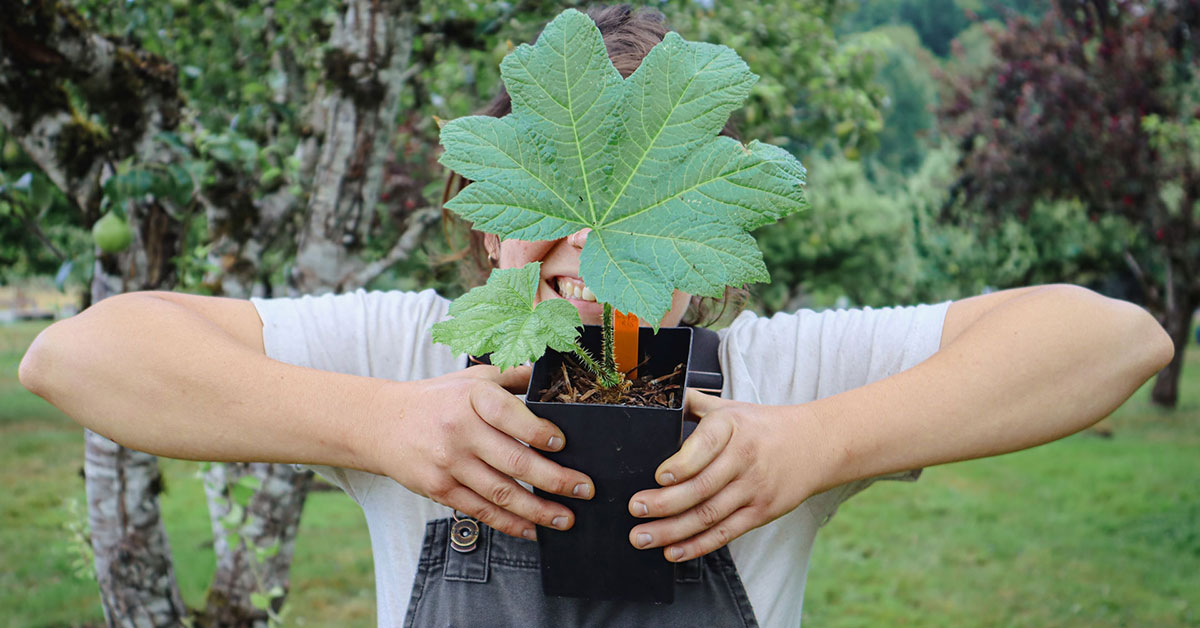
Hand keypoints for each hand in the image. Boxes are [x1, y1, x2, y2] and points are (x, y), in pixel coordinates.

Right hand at [366, 365, 593, 540]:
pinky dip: (510, 524)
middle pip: (514, 460)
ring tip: (566, 518)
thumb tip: (550, 372)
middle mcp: (460, 430)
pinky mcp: (440, 489)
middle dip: (556, 479)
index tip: (563, 444)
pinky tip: (533, 529)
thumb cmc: (437, 399)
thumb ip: (511, 376)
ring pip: (502, 492)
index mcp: (472, 397)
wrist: (381, 424)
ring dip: (539, 510)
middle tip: (584, 489)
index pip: (510, 414)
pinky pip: (482, 511)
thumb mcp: (472, 378)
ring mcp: (449, 463)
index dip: (538, 431)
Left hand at [627, 390, 829, 561]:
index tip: (658, 477)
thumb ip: (695, 402)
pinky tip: (673, 551)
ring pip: (709, 514)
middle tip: (636, 509)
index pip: (706, 445)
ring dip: (673, 530)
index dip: (682, 464)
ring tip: (643, 537)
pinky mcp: (761, 512)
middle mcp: (744, 458)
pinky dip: (698, 545)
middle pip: (702, 487)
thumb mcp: (731, 407)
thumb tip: (663, 396)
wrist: (815, 444)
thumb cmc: (763, 426)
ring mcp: (754, 488)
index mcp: (732, 426)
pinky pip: (726, 532)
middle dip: (664, 503)